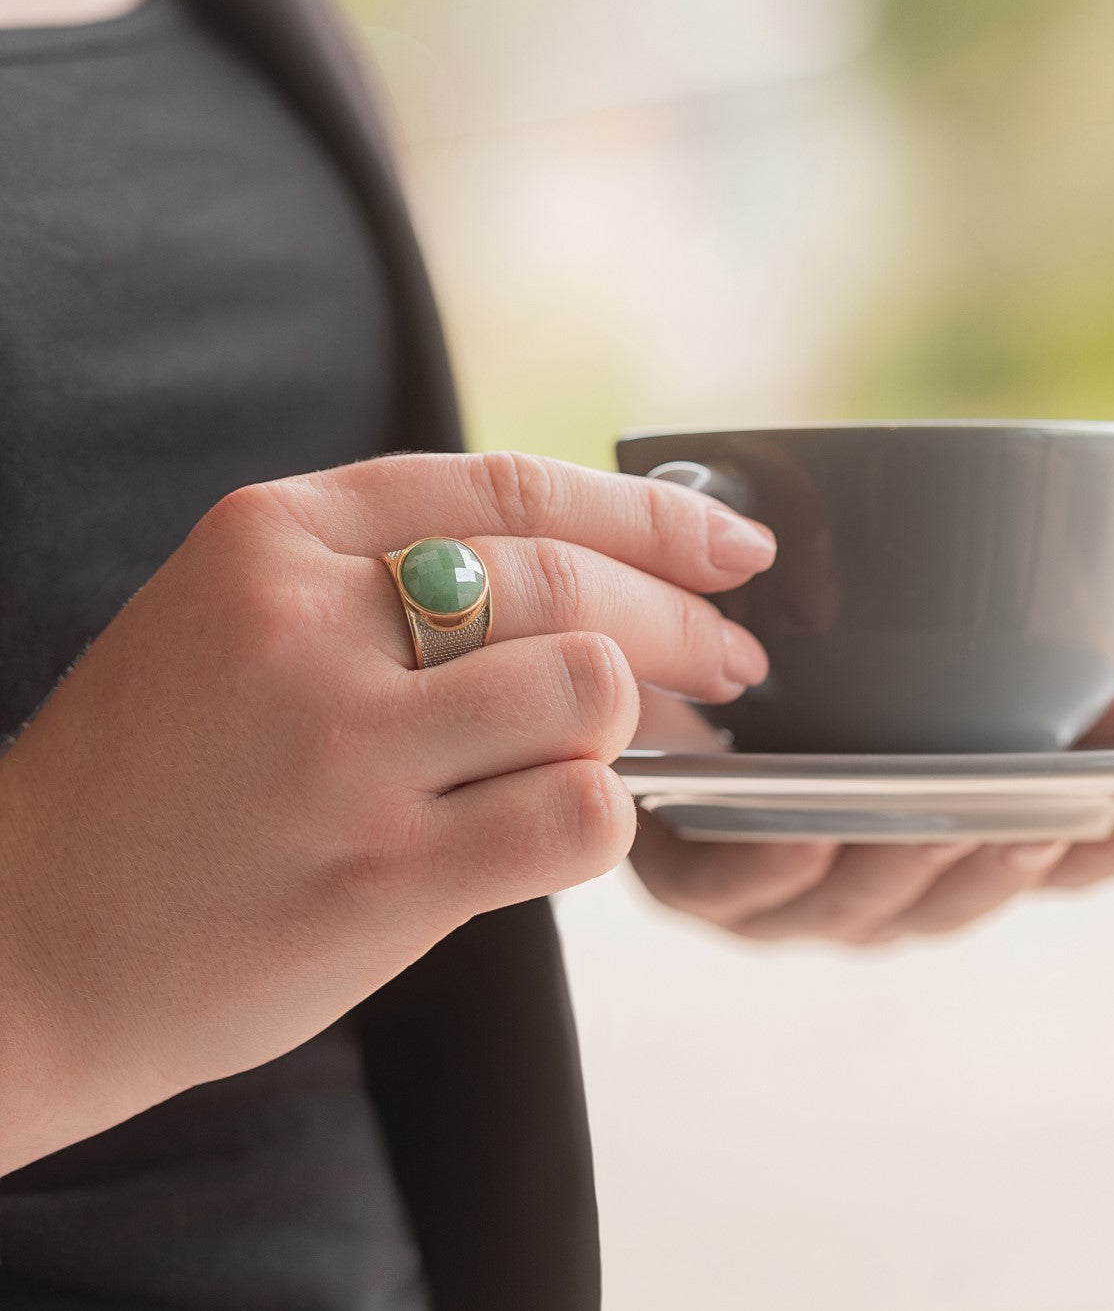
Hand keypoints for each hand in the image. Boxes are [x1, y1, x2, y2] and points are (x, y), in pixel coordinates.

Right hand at [0, 452, 775, 1170]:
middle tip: (732, 663)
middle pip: (570, 587)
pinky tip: (570, 827)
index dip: (649, 517)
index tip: (731, 546)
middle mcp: (308, 623)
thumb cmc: (161, 776)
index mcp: (276, 535)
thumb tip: (593, 568)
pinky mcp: (382, 874)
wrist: (29, 935)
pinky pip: (575, 814)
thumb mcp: (240, 620)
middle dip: (685, 625)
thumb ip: (389, 576)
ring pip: (589, 690)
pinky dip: (604, 817)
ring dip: (630, 726)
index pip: (514, 491)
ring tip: (613, 754)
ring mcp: (345, 750)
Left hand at [629, 656, 1113, 944]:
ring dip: (900, 868)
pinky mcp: (692, 876)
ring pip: (854, 904)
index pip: (1042, 865)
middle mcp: (872, 884)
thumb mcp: (962, 656)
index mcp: (942, 846)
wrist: (673, 665)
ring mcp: (785, 893)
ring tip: (939, 820)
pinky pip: (736, 889)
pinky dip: (773, 866)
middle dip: (999, 864)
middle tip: (1042, 818)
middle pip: (949, 898)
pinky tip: (805, 831)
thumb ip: (1081, 680)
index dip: (1104, 854)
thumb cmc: (828, 672)